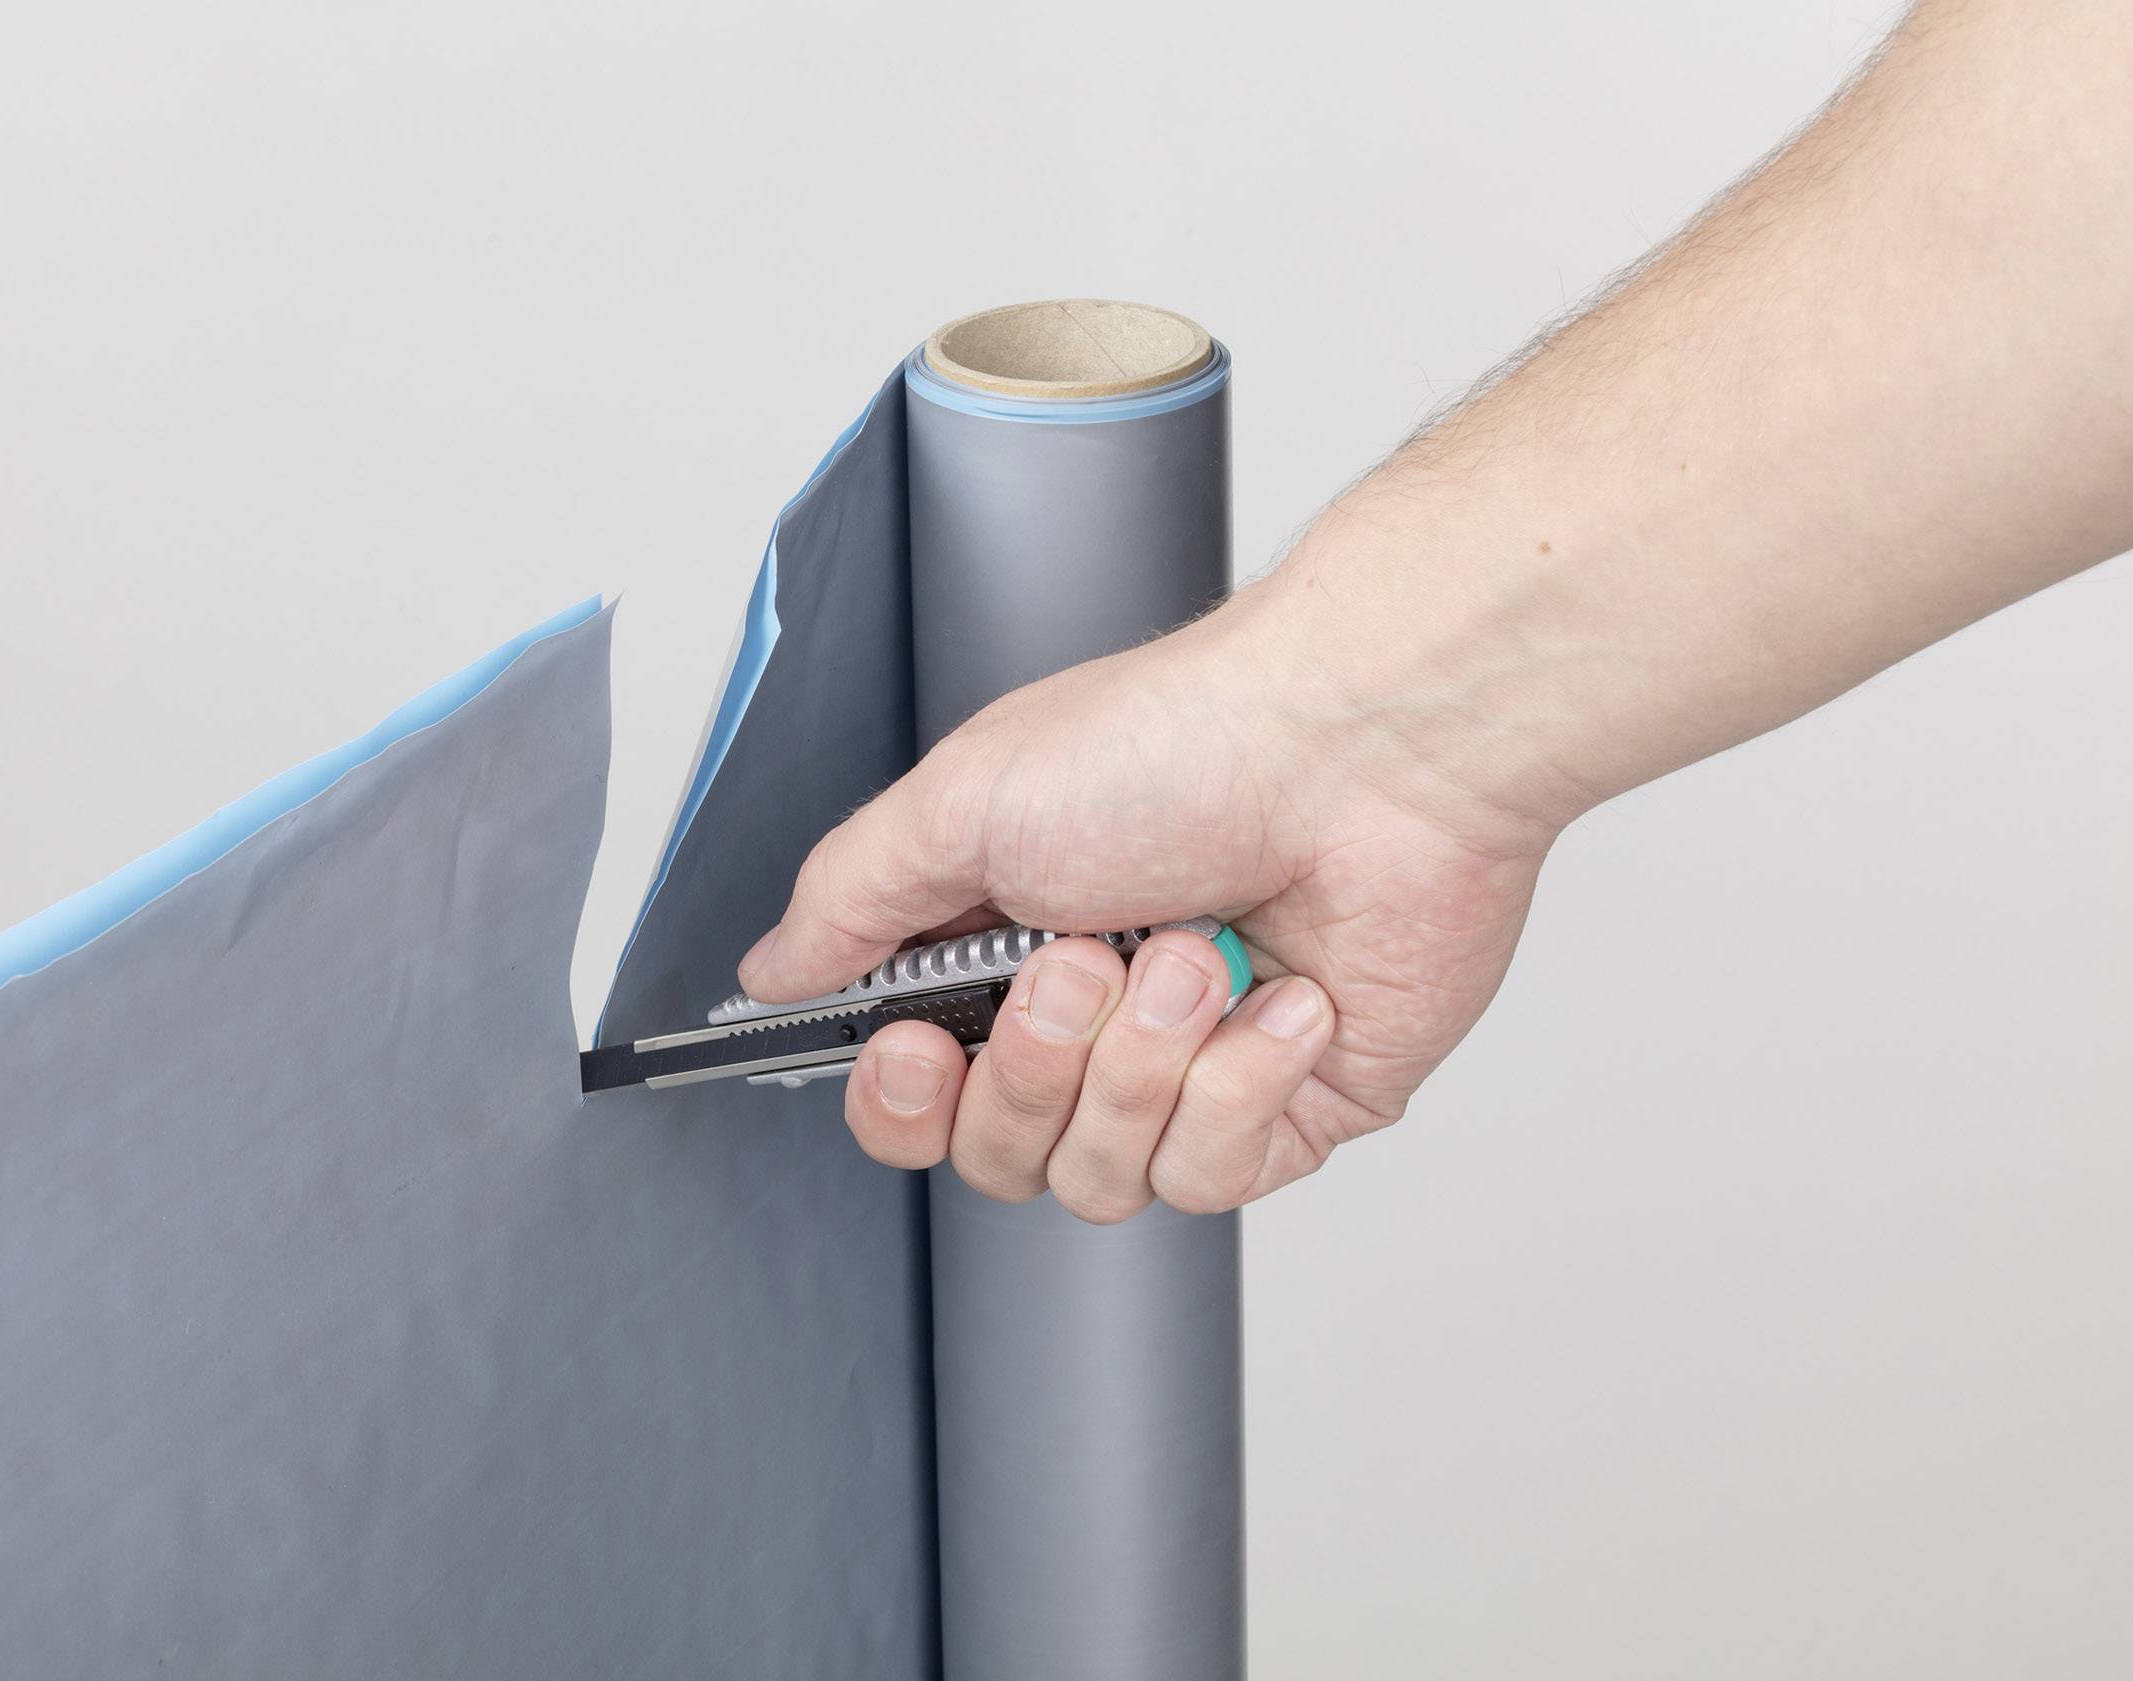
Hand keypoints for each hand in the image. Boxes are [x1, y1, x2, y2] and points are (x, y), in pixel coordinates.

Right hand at [737, 576, 1556, 1222]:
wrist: (1370, 748)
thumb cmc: (1180, 745)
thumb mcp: (963, 803)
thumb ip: (848, 902)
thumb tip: (771, 972)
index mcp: (1004, 947)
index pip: (914, 1096)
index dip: (903, 1102)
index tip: (918, 1046)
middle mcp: (1093, 1022)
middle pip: (998, 1155)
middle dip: (1039, 1066)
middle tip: (1083, 963)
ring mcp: (1193, 1071)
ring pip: (1102, 1178)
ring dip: (1142, 1064)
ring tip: (1194, 953)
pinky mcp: (1291, 1107)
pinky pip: (1215, 1174)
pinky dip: (1240, 1080)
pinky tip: (1279, 993)